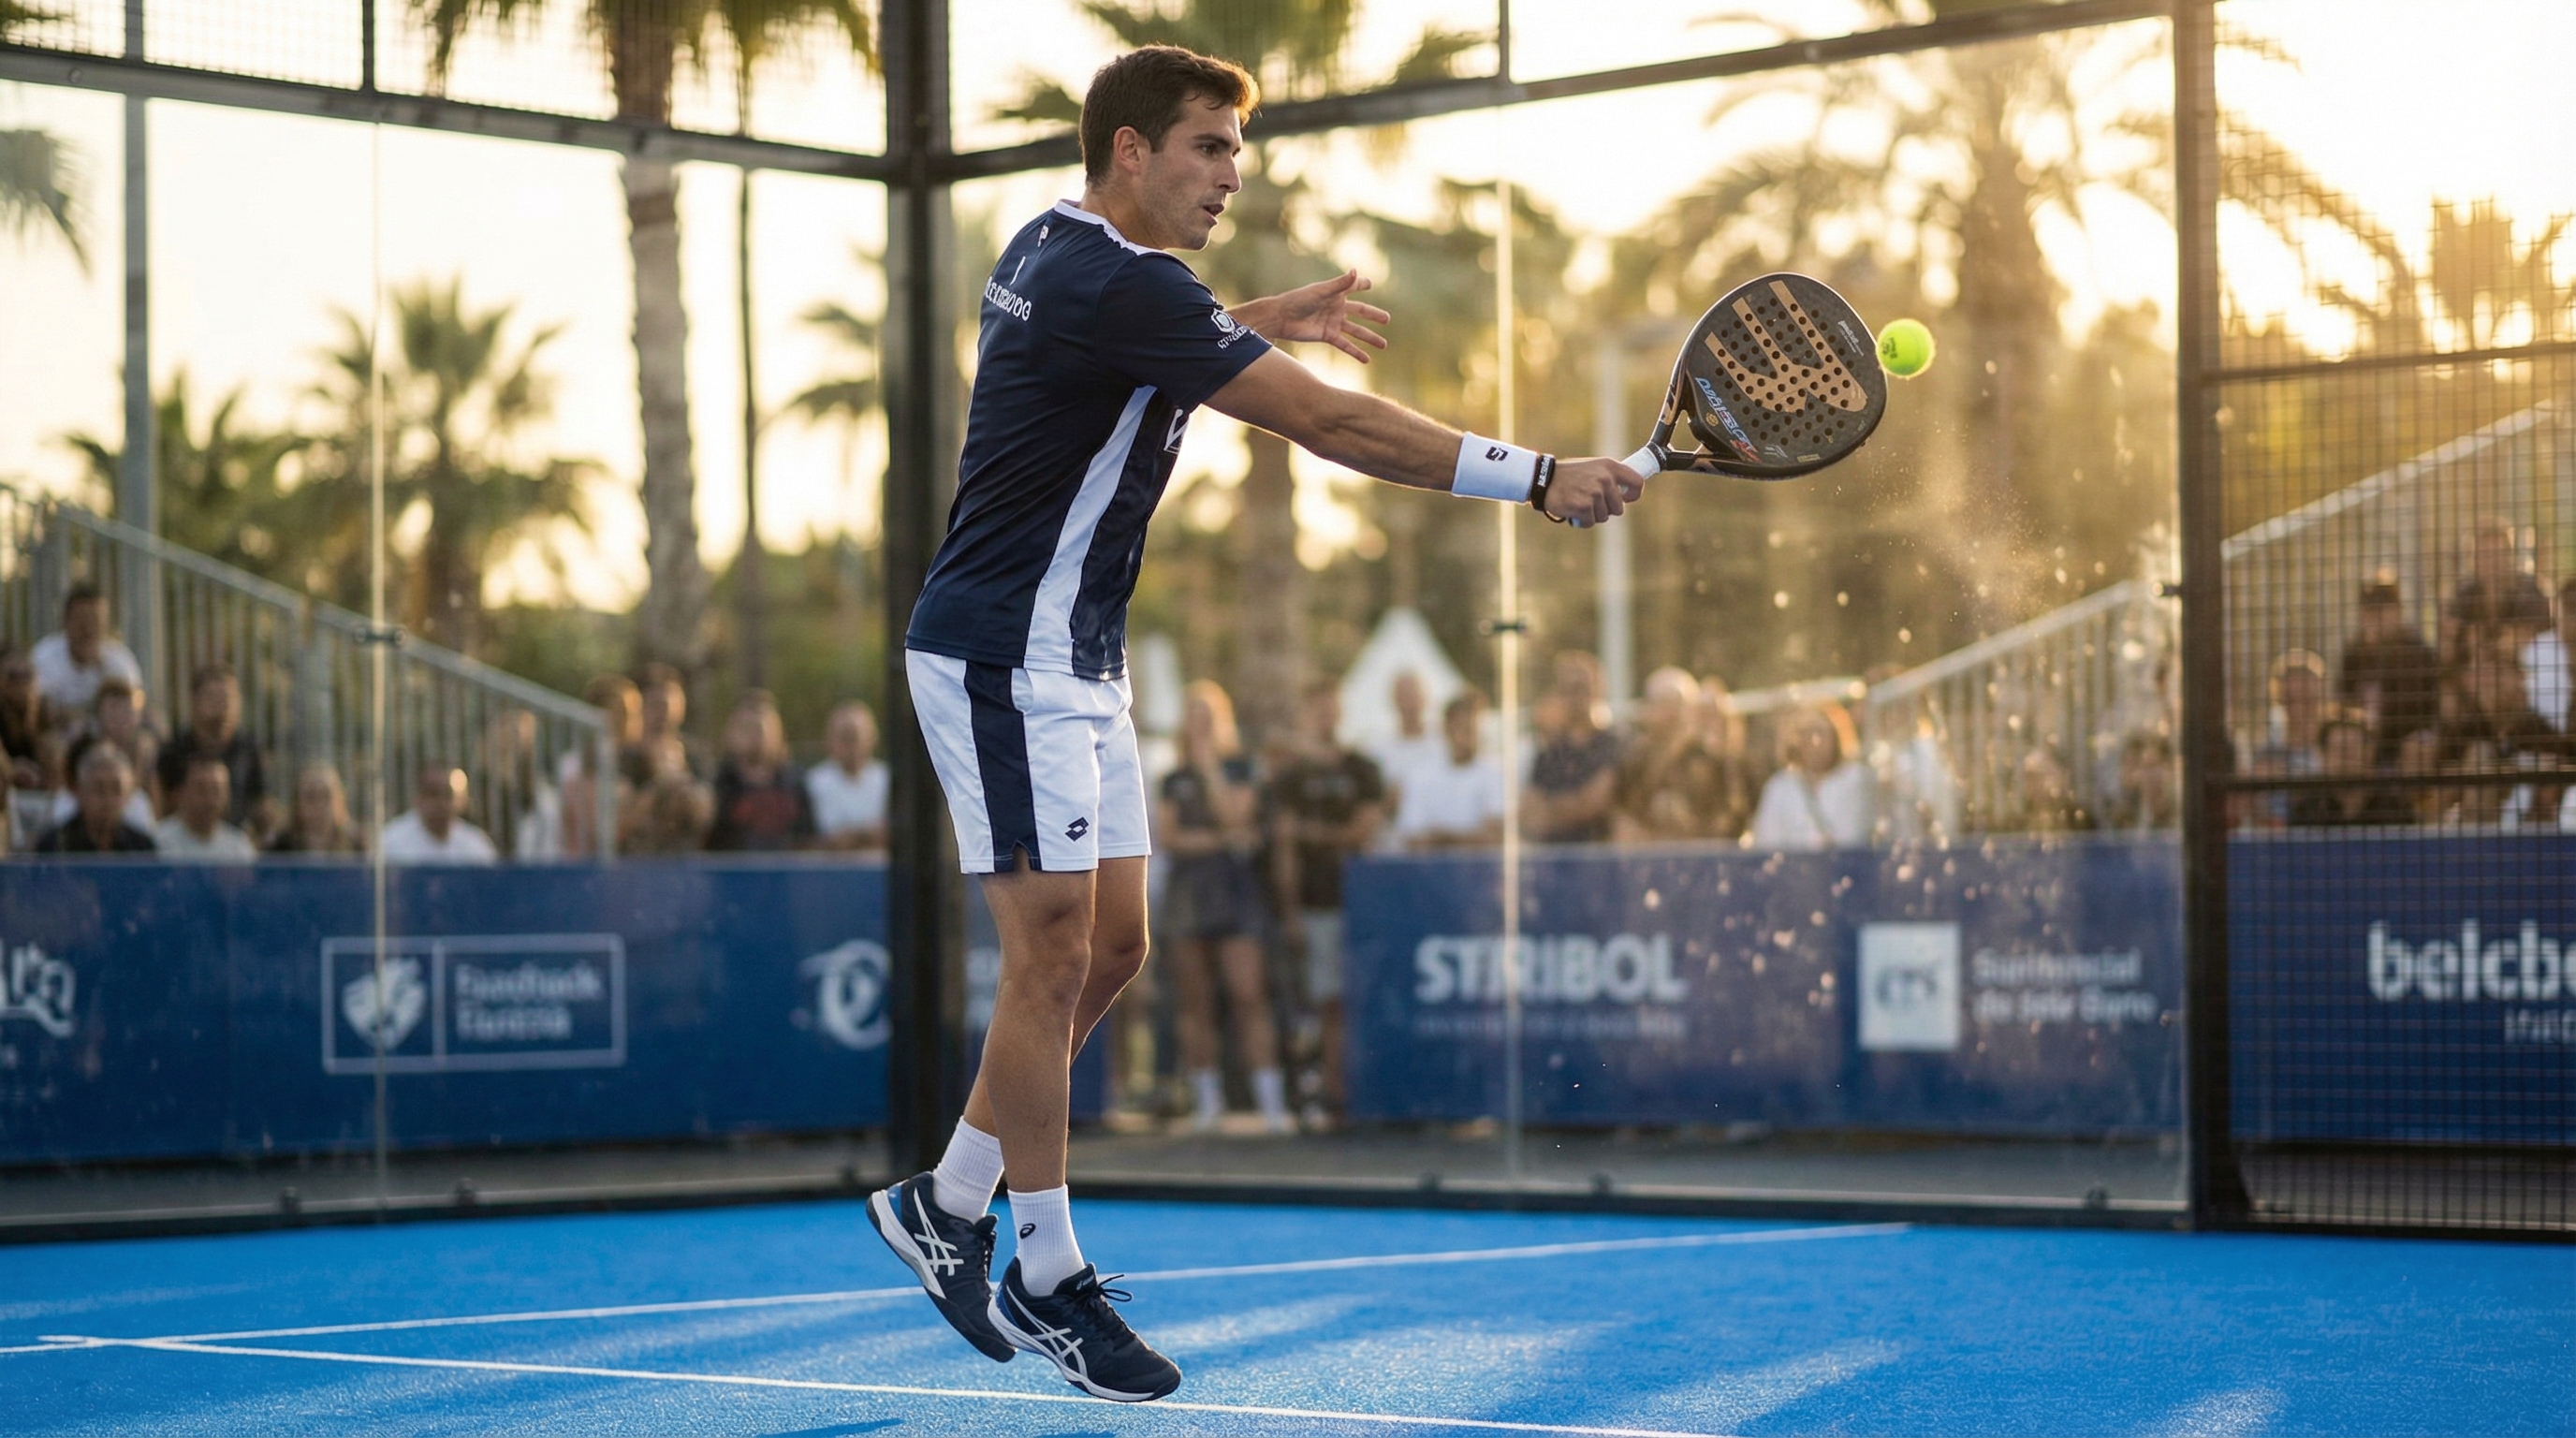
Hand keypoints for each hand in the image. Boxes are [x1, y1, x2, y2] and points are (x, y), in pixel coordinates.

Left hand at [1238, 270, 1389, 363]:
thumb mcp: (1321, 291)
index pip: (1353, 286)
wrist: (1282, 318)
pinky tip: (1367, 359)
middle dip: (1373, 315)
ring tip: (1384, 344)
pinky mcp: (1328, 336)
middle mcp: (1336, 307)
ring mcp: (1333, 323)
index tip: (1370, 284)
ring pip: (1356, 331)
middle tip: (1387, 319)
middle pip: (1360, 311)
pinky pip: (1345, 345)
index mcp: (1336, 293)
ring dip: (1370, 337)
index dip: (1361, 284)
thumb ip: (1340, 283)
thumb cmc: (1299, 300)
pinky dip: (1356, 352)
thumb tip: (1356, 271)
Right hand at [1544, 457, 1648, 524]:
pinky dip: (1581, 521)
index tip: (1625, 499)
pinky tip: (1572, 510)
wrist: (1544, 479)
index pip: (1637, 482)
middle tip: (1590, 502)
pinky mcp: (1584, 506)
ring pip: (1604, 517)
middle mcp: (1605, 478)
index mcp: (1610, 466)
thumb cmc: (1569, 475)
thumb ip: (1609, 478)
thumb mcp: (1593, 468)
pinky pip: (1590, 522)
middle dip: (1606, 510)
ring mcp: (1595, 493)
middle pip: (1619, 508)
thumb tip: (1625, 495)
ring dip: (1592, 515)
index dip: (1633, 495)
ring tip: (1578, 503)